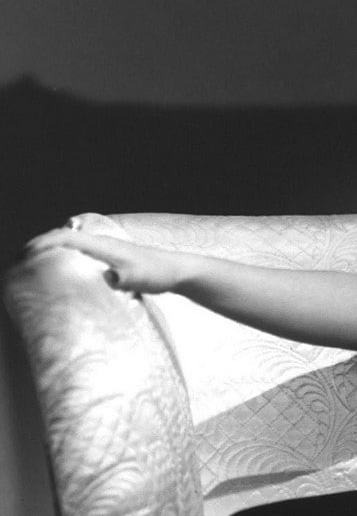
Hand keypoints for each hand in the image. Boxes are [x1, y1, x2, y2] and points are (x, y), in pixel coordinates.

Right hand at [25, 227, 190, 293]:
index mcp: (105, 246)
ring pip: (72, 243)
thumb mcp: (142, 279)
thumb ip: (125, 279)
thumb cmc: (159, 273)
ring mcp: (107, 249)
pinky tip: (61, 269)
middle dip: (40, 245)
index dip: (45, 243)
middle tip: (20, 260)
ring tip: (32, 263)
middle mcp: (103, 243)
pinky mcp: (111, 257)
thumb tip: (109, 278)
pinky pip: (80, 251)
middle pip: (65, 237)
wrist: (178, 270)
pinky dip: (65, 255)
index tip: (26, 254)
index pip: (68, 237)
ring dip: (51, 249)